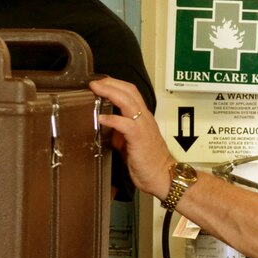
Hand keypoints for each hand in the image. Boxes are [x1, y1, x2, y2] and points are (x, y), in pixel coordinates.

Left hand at [89, 76, 173, 199]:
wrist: (163, 175)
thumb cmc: (148, 161)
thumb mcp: (130, 141)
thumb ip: (119, 131)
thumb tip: (105, 125)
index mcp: (142, 117)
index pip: (131, 92)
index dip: (115, 84)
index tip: (100, 82)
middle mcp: (144, 117)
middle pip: (129, 91)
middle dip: (110, 83)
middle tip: (94, 82)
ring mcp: (143, 126)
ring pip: (128, 102)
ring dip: (110, 93)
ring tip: (96, 90)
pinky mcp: (139, 138)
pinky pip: (125, 124)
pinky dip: (112, 119)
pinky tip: (101, 118)